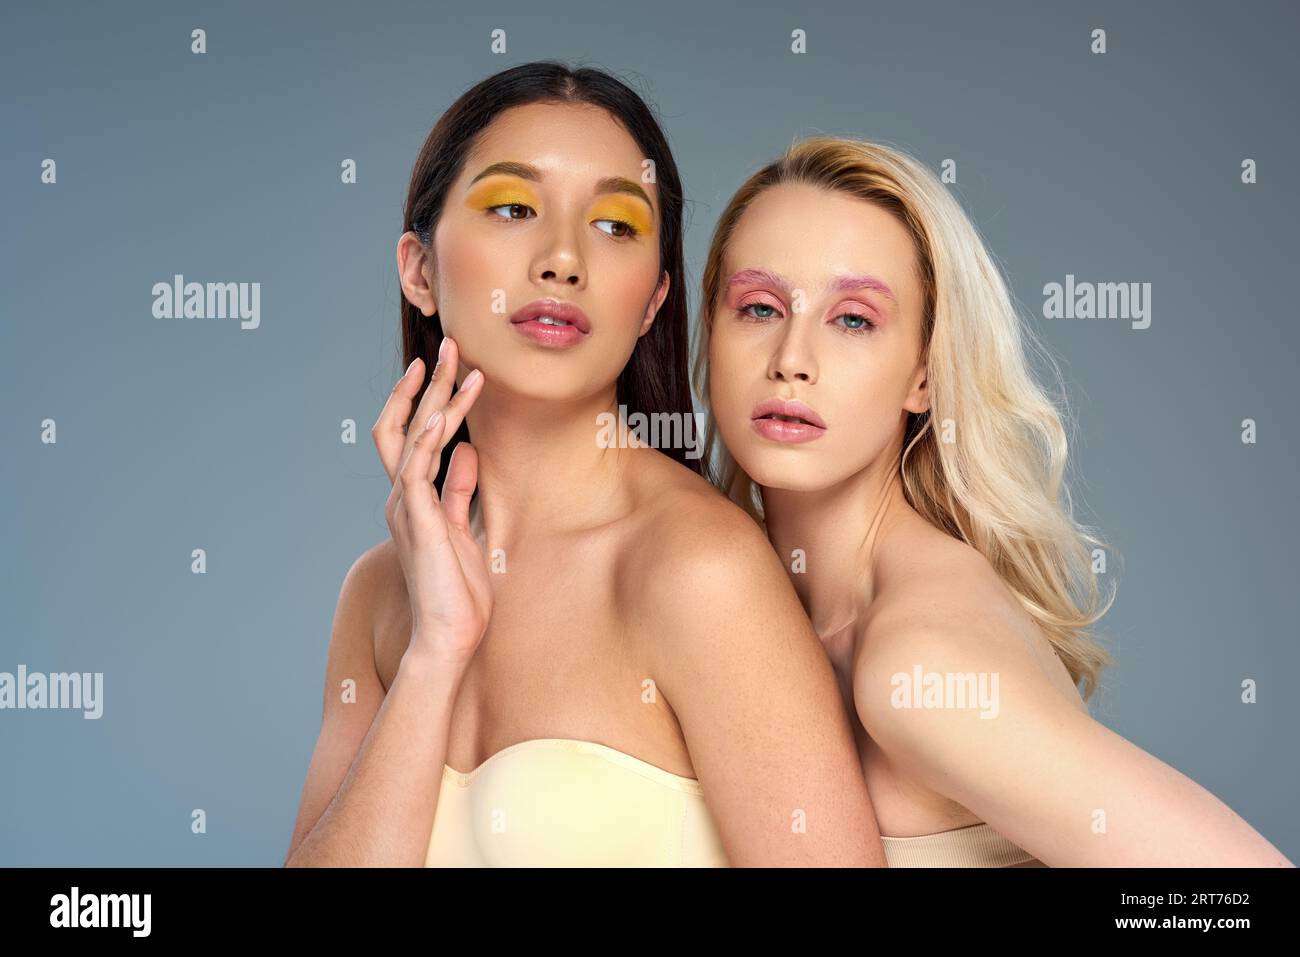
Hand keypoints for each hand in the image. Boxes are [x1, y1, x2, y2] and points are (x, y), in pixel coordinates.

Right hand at [377, 340, 491, 669]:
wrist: (449, 637)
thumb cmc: (459, 594)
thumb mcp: (465, 530)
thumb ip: (461, 491)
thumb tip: (468, 453)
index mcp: (414, 500)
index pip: (413, 437)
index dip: (426, 400)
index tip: (447, 368)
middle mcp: (403, 498)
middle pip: (403, 424)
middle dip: (425, 383)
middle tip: (448, 345)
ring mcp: (405, 507)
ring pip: (412, 436)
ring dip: (435, 398)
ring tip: (457, 364)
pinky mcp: (416, 520)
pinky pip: (416, 468)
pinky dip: (428, 437)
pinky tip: (444, 411)